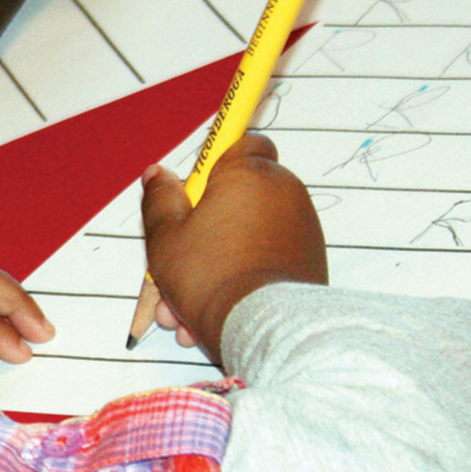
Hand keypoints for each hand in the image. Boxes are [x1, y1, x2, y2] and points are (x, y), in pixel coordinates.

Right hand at [141, 134, 325, 359]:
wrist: (264, 329)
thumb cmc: (210, 277)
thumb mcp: (165, 237)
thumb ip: (160, 199)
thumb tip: (158, 173)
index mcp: (248, 173)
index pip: (242, 142)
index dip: (216, 163)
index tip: (195, 190)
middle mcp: (283, 191)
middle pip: (239, 197)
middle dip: (205, 229)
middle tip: (177, 264)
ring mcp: (303, 226)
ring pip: (249, 235)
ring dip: (217, 263)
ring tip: (186, 309)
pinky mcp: (312, 259)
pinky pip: (268, 259)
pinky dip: (243, 278)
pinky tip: (214, 314)